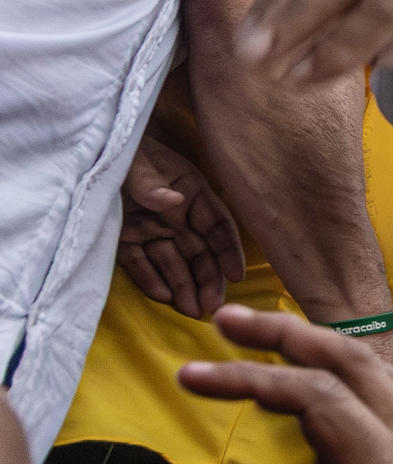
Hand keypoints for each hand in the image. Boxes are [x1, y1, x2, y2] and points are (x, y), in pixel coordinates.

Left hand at [118, 136, 246, 318]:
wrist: (84, 152)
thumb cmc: (121, 152)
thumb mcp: (136, 162)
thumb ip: (151, 183)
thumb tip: (173, 201)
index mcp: (190, 194)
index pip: (218, 226)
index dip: (229, 251)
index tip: (236, 275)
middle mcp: (177, 216)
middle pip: (200, 252)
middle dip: (208, 280)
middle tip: (211, 306)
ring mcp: (152, 230)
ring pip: (174, 263)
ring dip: (183, 286)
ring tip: (190, 311)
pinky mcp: (126, 240)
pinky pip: (141, 263)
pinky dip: (150, 279)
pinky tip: (161, 296)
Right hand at [180, 305, 392, 463]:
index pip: (314, 397)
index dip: (249, 379)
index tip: (187, 376)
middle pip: (350, 362)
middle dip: (285, 335)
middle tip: (226, 318)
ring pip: (376, 376)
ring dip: (322, 348)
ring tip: (273, 339)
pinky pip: (390, 404)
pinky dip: (350, 381)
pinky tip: (329, 408)